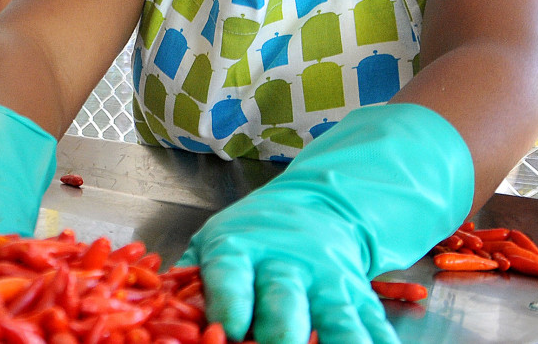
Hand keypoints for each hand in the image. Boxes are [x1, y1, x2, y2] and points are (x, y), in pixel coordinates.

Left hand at [178, 104, 473, 343]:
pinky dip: (377, 340)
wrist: (317, 207)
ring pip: (337, 317)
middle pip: (285, 302)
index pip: (232, 276)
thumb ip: (189, 279)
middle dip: (281, 334)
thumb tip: (160, 308)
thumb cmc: (252, 236)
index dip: (230, 304)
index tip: (228, 331)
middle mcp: (286, 264)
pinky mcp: (361, 295)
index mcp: (240, 249)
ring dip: (338, 340)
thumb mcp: (214, 242)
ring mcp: (328, 280)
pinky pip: (373, 324)